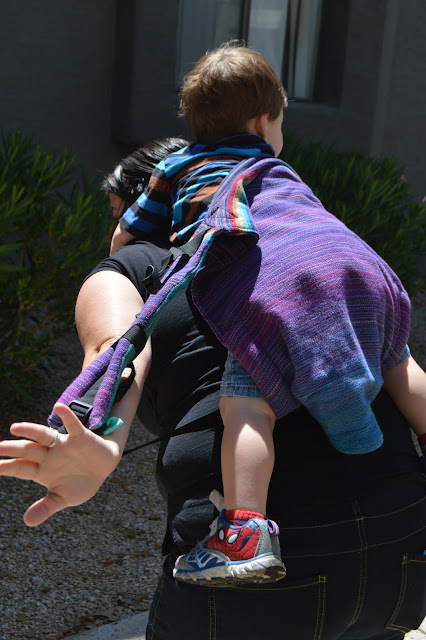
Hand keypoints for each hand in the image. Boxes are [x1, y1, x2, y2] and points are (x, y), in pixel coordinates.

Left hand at [0, 403, 120, 526]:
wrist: (104, 467)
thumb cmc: (80, 482)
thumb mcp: (63, 498)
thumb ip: (46, 507)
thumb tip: (27, 522)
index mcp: (42, 470)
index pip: (22, 468)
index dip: (8, 467)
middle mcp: (49, 455)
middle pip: (28, 450)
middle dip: (13, 449)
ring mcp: (63, 445)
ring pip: (44, 435)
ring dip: (30, 431)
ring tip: (14, 428)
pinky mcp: (79, 437)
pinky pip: (72, 425)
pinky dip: (66, 416)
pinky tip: (58, 407)